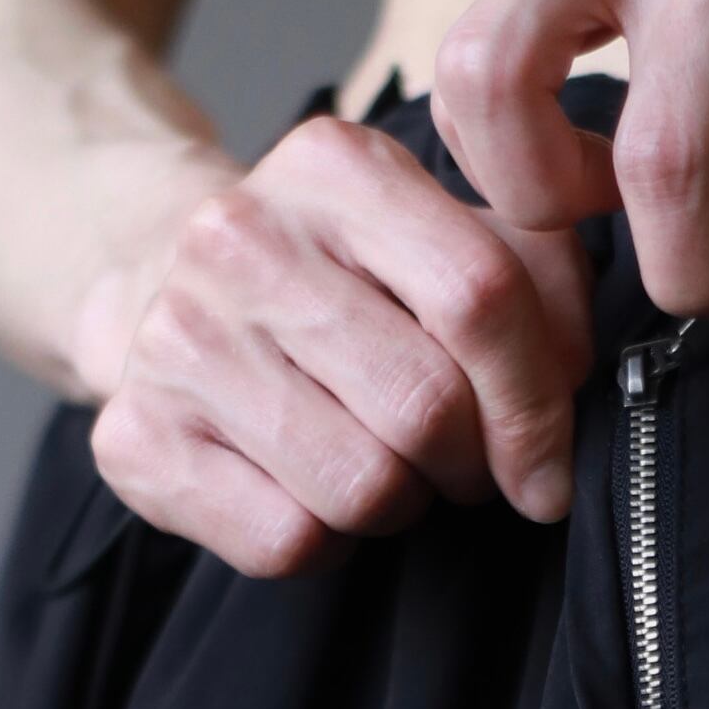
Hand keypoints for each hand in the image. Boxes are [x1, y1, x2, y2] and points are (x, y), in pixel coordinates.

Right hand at [87, 110, 594, 576]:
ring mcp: (174, 339)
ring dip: (400, 502)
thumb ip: (538, 273)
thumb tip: (574, 367)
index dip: (536, 402)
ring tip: (382, 464)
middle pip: (425, 407)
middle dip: (471, 463)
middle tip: (462, 463)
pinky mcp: (135, 438)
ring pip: (361, 487)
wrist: (157, 284)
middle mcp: (239, 238)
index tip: (548, 463)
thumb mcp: (442, 233)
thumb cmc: (338, 277)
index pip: (480, 296)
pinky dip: (324, 541)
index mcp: (335, 167)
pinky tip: (308, 488)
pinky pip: (286, 542)